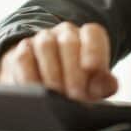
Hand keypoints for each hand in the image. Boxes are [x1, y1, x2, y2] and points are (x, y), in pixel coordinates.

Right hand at [0, 22, 118, 100]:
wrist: (43, 83)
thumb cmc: (75, 83)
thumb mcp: (94, 86)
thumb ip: (104, 84)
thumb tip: (108, 85)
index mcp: (87, 37)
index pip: (93, 33)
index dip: (93, 50)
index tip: (92, 69)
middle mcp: (65, 33)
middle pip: (69, 41)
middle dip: (73, 71)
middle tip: (76, 95)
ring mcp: (42, 39)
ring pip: (46, 46)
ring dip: (52, 74)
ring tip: (57, 96)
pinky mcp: (22, 50)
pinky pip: (24, 58)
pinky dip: (30, 76)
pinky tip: (36, 91)